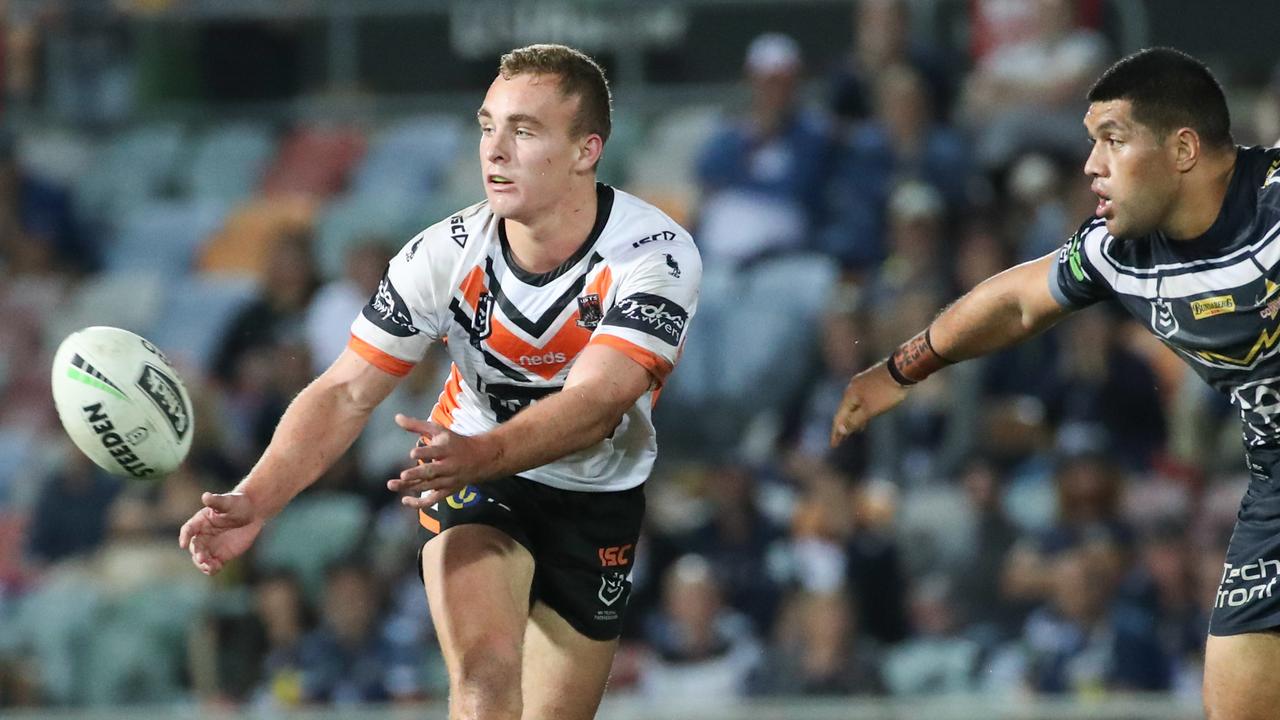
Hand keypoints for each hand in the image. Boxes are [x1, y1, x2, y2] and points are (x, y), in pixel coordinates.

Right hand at [178, 492, 264, 575]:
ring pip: (201, 559)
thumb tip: (206, 496)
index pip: (188, 530)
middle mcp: (202, 536)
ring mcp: (210, 547)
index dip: (184, 536)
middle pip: (194, 547)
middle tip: (202, 558)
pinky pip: (212, 565)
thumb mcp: (228, 501)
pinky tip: (216, 568)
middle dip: (196, 553)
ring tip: (209, 566)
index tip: (183, 544)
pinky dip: (212, 569)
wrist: (252, 513)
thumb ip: (216, 501)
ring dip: (203, 564)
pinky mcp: (220, 555)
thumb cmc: (238, 503)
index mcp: (200, 522)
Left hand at [387, 414, 501, 509]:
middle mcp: (448, 466)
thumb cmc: (455, 442)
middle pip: (432, 472)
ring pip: (429, 486)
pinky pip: (433, 500)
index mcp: (447, 449)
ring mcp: (448, 480)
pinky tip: (404, 500)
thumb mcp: (439, 430)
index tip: (412, 453)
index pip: (436, 451)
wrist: (481, 458)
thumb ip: (417, 425)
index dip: (425, 452)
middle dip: (417, 474)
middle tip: (403, 475)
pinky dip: (419, 503)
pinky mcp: (447, 491)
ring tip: (393, 485)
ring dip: (411, 486)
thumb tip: (397, 418)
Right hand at [829, 361, 909, 446]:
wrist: (902, 369)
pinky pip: (862, 400)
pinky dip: (862, 410)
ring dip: (853, 418)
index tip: (834, 445)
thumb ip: (855, 420)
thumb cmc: (886, 392)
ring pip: (854, 405)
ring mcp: (862, 384)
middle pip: (845, 411)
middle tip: (840, 441)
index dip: (836, 433)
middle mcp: (852, 388)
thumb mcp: (870, 410)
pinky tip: (868, 415)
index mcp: (849, 395)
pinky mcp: (871, 382)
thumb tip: (840, 430)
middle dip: (843, 426)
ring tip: (855, 431)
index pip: (839, 417)